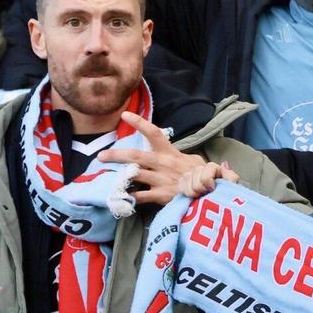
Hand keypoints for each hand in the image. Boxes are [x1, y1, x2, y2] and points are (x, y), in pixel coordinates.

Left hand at [96, 111, 235, 205]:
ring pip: (134, 174)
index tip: (124, 115)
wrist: (212, 195)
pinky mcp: (160, 195)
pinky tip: (119, 197)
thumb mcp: (199, 163)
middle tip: (100, 156)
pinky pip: (139, 196)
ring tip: (103, 177)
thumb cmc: (205, 178)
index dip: (139, 123)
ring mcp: (161, 180)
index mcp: (171, 153)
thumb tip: (182, 156)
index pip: (154, 133)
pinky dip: (128, 197)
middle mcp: (163, 164)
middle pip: (135, 155)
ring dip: (117, 175)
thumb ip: (188, 159)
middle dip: (115, 155)